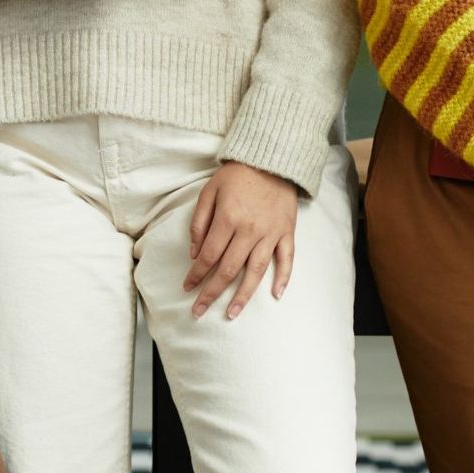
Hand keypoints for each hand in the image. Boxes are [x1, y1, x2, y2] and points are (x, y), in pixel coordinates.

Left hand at [183, 161, 297, 318]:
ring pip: (256, 271)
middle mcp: (250, 230)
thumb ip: (199, 223)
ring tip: (232, 314)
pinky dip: (283, 278)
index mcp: (228, 219)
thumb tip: (194, 253)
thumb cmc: (236, 176)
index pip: (209, 256)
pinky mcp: (287, 232)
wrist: (271, 159)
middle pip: (229, 269)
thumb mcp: (209, 192)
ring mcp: (271, 233)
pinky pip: (287, 259)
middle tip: (199, 312)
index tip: (187, 288)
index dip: (196, 274)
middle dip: (212, 293)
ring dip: (243, 295)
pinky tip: (275, 295)